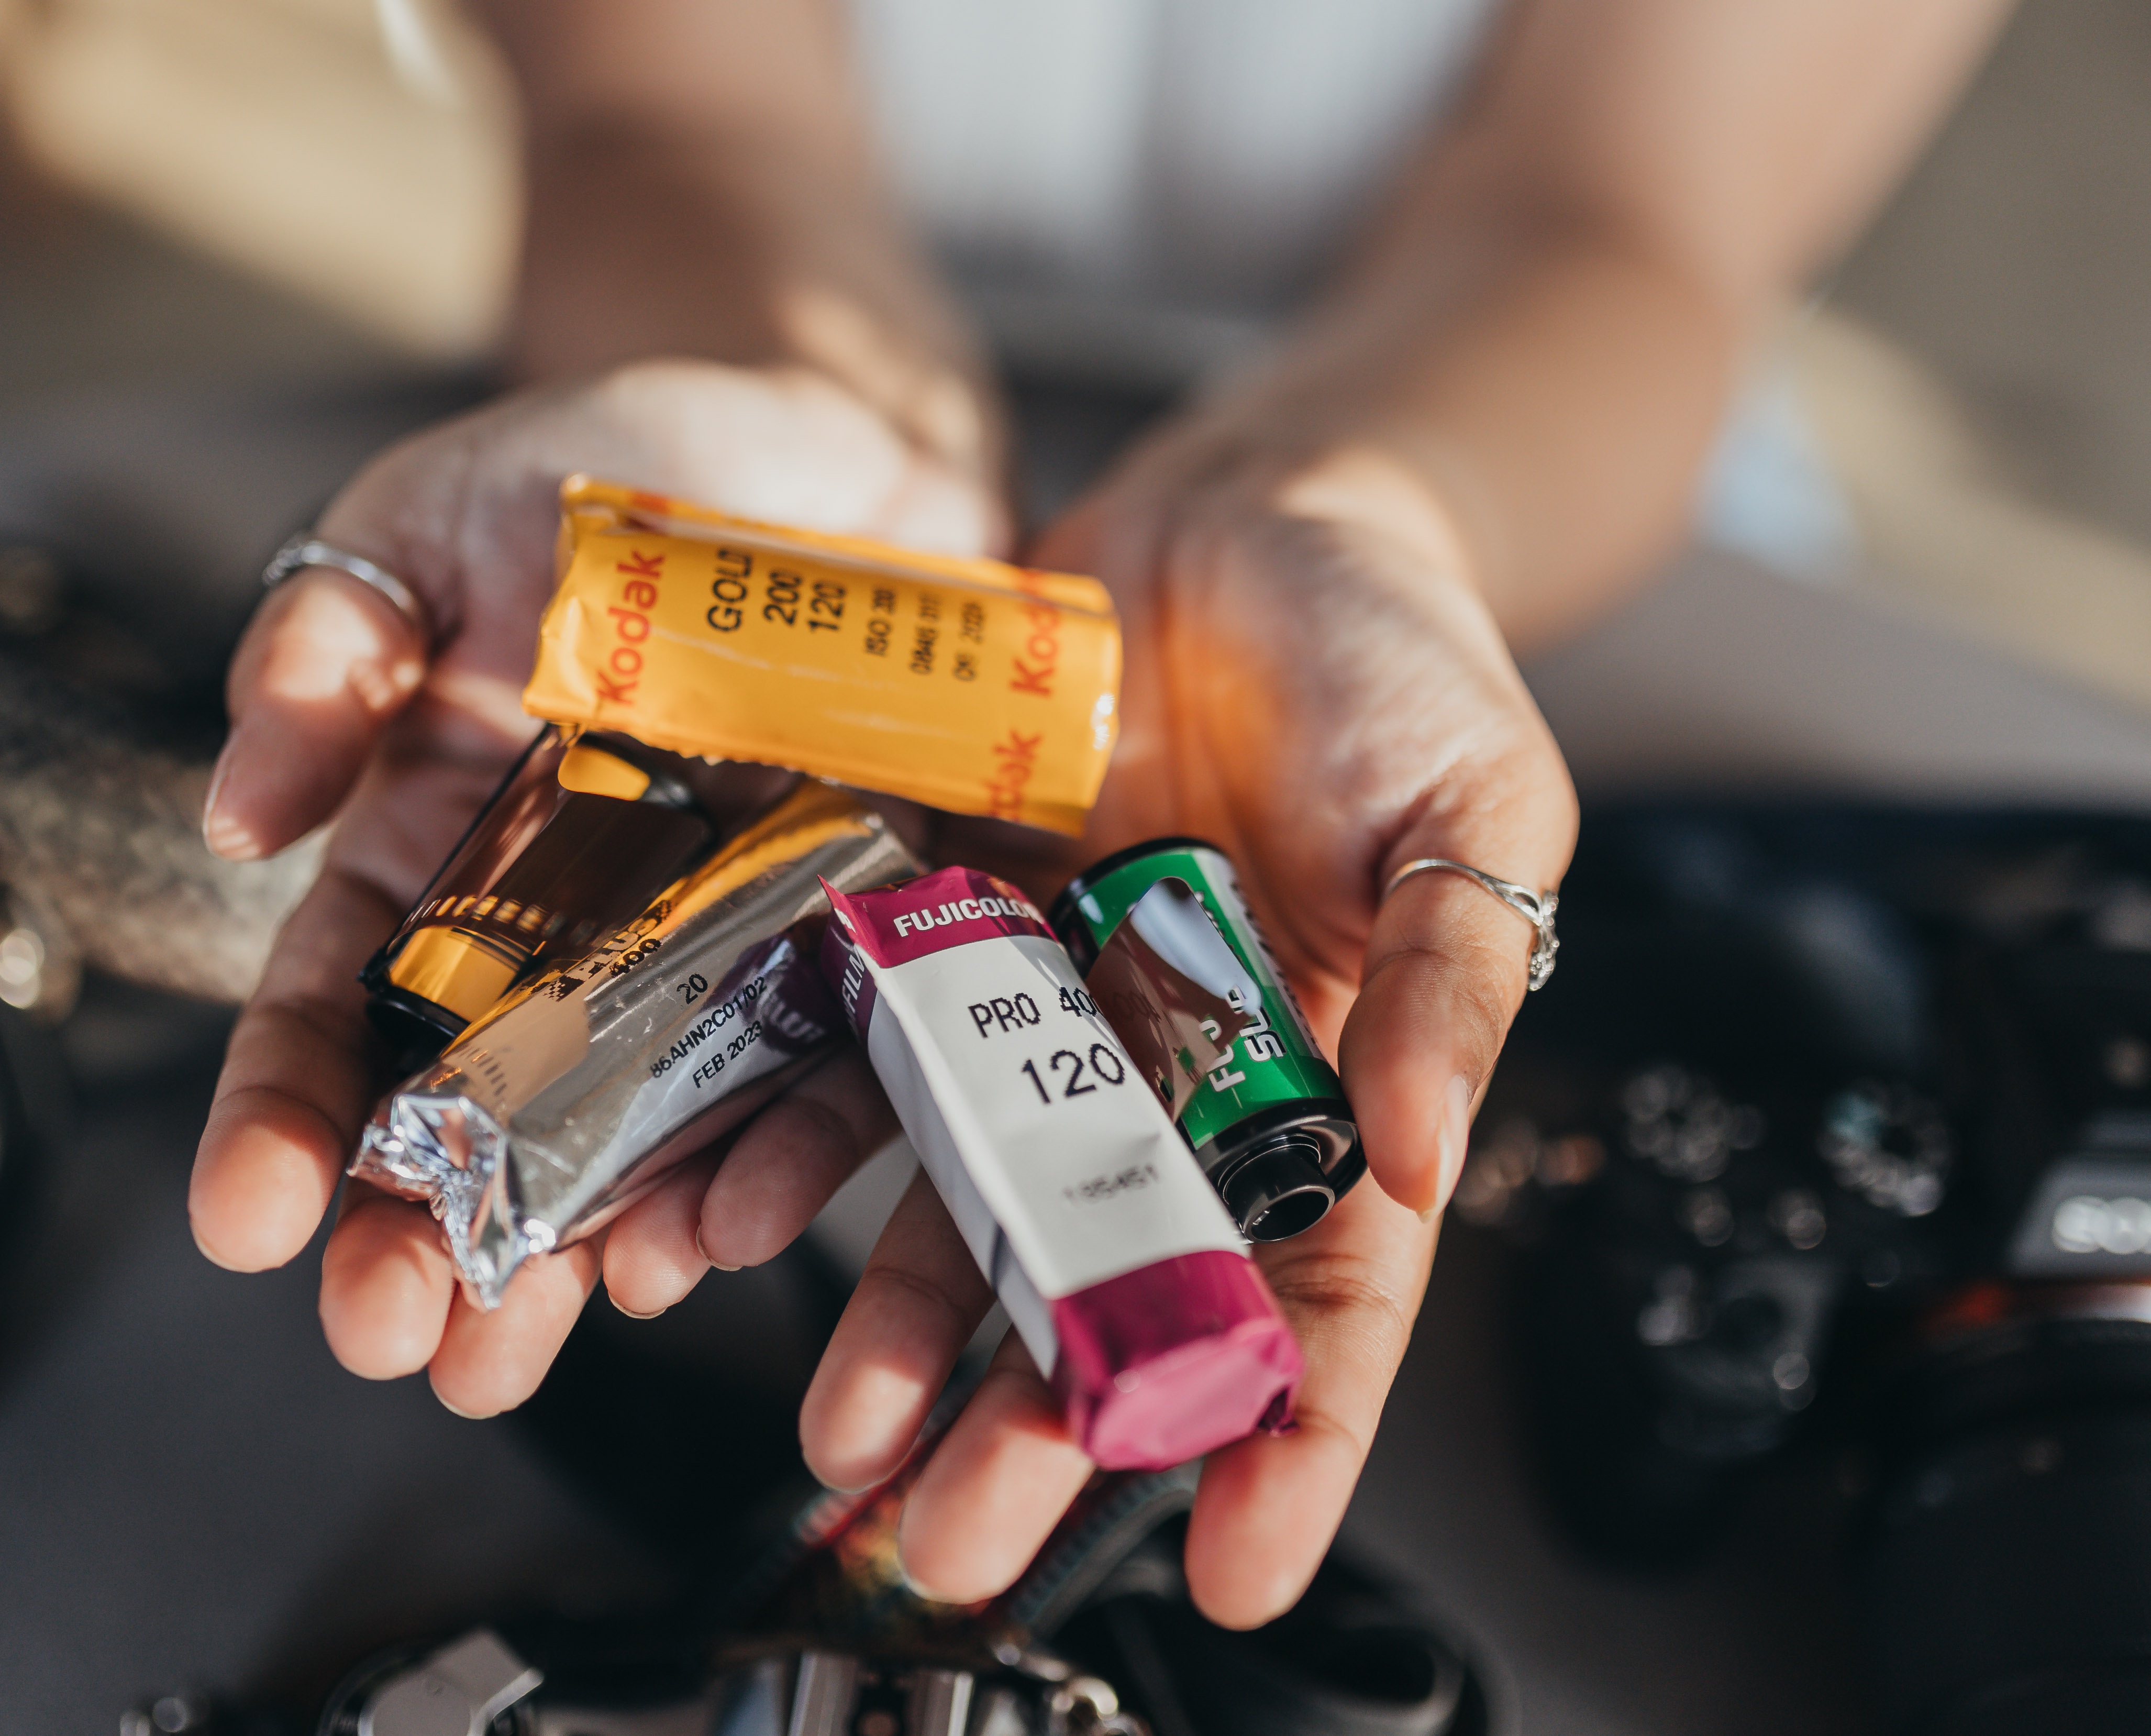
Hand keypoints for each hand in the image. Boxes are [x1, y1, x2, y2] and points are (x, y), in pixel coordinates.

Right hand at [190, 360, 1002, 1413]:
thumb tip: (236, 814)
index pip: (338, 1000)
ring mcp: (716, 945)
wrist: (840, 441)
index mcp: (440, 838)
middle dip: (423, 1233)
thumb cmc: (615, 464)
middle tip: (389, 1342)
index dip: (285, 1111)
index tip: (246, 1221)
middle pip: (475, 1110)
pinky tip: (714, 1238)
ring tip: (521, 1354)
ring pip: (634, 1131)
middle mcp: (570, 925)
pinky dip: (768, 1156)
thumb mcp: (436, 515)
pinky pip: (814, 1066)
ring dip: (575, 1249)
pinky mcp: (857, 934)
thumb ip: (328, 645)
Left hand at [797, 418, 1578, 1626]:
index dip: (1287, 1438)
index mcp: (1325, 1082)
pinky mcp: (933, 921)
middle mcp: (1167, 1078)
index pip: (1321, 1296)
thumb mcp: (1475, 805)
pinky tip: (721, 1214)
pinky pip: (850, 1053)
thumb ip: (1455, 978)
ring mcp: (1039, 1008)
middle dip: (1036, 1422)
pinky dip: (788, 1140)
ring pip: (959, 1203)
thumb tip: (1429, 1160)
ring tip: (833, 1440)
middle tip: (957, 1544)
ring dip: (895, 1329)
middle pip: (1107, 1285)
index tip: (1240, 1575)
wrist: (1241, 515)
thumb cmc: (1397, 657)